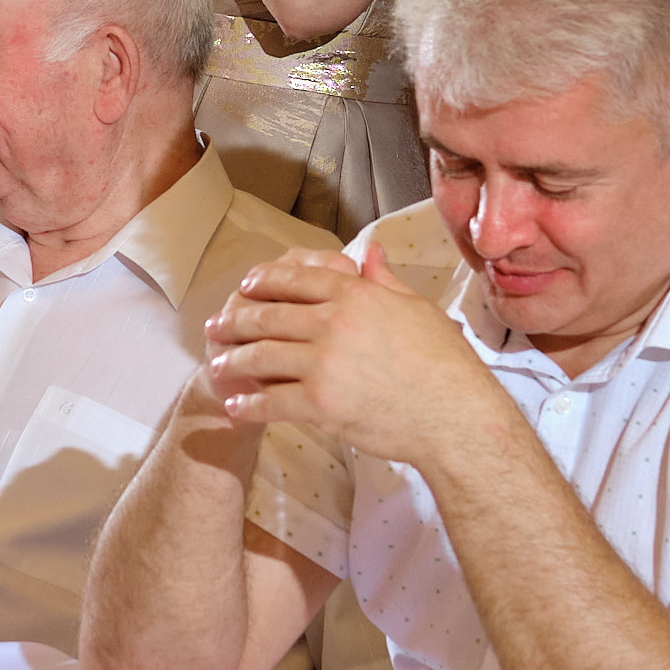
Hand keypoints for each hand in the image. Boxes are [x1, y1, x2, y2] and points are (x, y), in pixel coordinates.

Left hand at [204, 244, 508, 466]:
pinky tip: (236, 406)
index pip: (294, 278)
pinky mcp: (320, 403)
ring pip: (261, 355)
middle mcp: (334, 322)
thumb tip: (371, 252)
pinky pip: (271, 400)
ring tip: (218, 366)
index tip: (244, 287)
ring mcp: (324, 363)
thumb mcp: (416, 309)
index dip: (262, 281)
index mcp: (355, 294)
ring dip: (233, 361)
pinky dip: (248, 403)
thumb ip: (385, 281)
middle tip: (215, 326)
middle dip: (235, 320)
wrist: (454, 416)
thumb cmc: (444, 363)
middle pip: (267, 314)